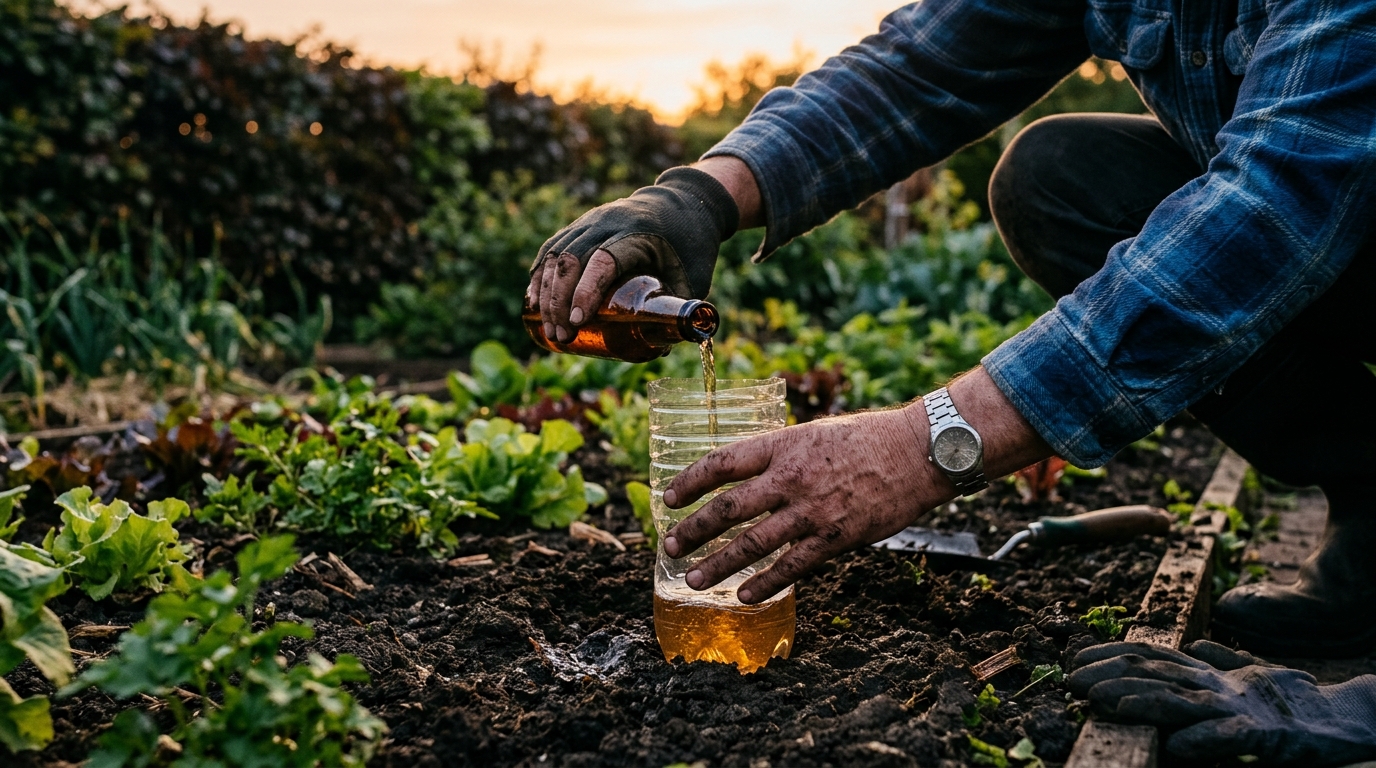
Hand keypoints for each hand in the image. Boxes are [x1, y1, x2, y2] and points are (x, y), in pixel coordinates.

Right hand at [527, 165, 737, 342]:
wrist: (685, 201)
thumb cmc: (691, 244)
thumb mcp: (695, 277)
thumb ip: (679, 311)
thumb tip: (661, 350)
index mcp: (637, 233)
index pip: (602, 260)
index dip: (585, 290)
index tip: (578, 321)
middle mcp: (607, 222)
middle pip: (570, 260)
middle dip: (559, 302)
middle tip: (563, 337)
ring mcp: (590, 222)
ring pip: (555, 255)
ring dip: (546, 295)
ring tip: (550, 331)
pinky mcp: (581, 226)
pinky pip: (552, 250)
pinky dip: (540, 277)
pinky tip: (535, 304)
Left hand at [661, 366, 1051, 604]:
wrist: (919, 452)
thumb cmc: (868, 438)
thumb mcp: (814, 433)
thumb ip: (780, 455)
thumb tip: (745, 477)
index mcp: (783, 445)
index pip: (722, 463)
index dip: (690, 482)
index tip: (669, 497)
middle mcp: (791, 478)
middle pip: (729, 509)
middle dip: (694, 530)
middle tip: (670, 547)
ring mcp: (812, 511)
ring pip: (753, 544)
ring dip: (719, 565)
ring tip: (694, 581)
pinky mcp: (835, 538)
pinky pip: (791, 567)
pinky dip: (765, 584)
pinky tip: (745, 596)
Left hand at [1070, 640, 1375, 764]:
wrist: (1344, 718)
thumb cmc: (1290, 700)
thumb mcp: (1248, 678)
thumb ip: (1220, 662)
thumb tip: (1194, 645)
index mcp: (1208, 672)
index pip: (1151, 655)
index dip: (1110, 655)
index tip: (1075, 660)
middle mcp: (1216, 684)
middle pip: (1155, 674)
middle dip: (1109, 677)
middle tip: (1071, 682)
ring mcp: (1239, 707)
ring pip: (1182, 701)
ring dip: (1142, 702)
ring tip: (1107, 704)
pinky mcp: (1265, 736)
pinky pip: (1228, 739)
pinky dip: (1201, 741)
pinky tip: (1174, 746)